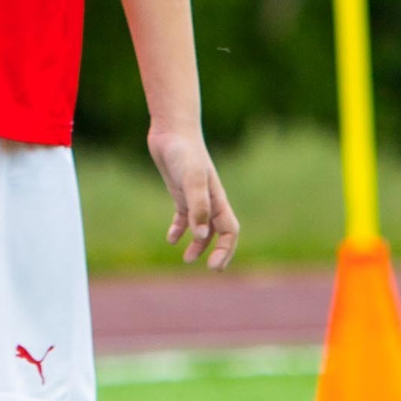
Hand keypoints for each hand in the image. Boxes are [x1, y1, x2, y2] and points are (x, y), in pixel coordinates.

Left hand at [148, 123, 238, 268]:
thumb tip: (201, 236)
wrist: (172, 131)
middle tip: (210, 269)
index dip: (225, 250)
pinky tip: (171, 239)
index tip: (213, 267)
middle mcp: (209, 200)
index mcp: (218, 199)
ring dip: (198, 244)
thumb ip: (198, 208)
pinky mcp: (180, 191)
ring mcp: (195, 196)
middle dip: (218, 251)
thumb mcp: (191, 180)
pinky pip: (184, 216)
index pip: (229, 231)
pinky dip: (180, 229)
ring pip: (202, 227)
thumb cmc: (185, 153)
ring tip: (187, 259)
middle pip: (220, 232)